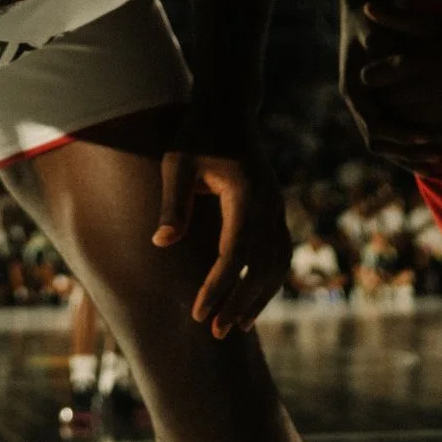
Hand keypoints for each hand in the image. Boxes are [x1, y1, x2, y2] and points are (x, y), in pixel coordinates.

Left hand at [154, 116, 287, 337]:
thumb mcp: (177, 162)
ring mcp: (277, 208)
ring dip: (258, 297)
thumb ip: (173, 202)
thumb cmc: (197, 135)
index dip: (217, 286)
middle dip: (239, 301)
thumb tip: (162, 243)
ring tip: (237, 327)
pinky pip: (279, 253)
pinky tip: (250, 301)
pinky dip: (268, 280)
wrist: (229, 109)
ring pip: (277, 263)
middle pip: (261, 265)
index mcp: (247, 194)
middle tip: (215, 332)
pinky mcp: (275, 211)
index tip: (199, 313)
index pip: (234, 253)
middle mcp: (270, 204)